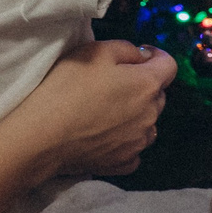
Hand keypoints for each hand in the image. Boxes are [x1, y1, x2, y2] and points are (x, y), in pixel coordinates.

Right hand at [33, 40, 177, 178]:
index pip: (169, 65)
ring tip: (109, 111)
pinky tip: (107, 135)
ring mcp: (138, 143)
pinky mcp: (123, 163)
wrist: (42, 136)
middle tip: (115, 83)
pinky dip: (126, 141)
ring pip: (148, 123)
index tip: (139, 56)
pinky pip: (134, 149)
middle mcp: (150, 115)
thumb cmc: (67, 87)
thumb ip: (127, 49)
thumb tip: (142, 57)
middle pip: (158, 95)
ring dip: (137, 114)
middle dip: (144, 85)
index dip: (155, 56)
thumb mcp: (96, 51)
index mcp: (147, 84)